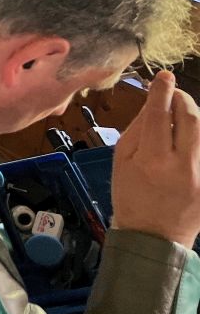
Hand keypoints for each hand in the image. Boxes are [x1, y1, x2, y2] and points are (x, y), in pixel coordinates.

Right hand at [111, 71, 199, 246]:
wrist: (153, 237)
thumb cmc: (130, 196)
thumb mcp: (120, 161)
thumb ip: (137, 130)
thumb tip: (153, 104)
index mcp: (152, 160)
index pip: (160, 115)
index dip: (162, 91)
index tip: (164, 76)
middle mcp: (182, 166)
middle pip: (192, 118)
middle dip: (183, 99)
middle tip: (174, 94)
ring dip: (192, 117)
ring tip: (180, 117)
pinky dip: (196, 137)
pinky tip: (186, 138)